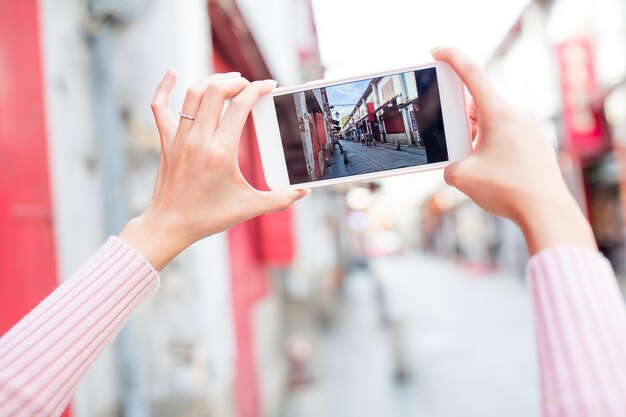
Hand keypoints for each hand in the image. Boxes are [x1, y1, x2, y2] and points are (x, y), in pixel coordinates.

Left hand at [119, 70, 309, 269]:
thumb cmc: (209, 217)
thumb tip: (305, 193)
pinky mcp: (166, 141)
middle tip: (250, 84)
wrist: (170, 225)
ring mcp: (179, 138)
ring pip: (194, 93)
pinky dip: (164, 86)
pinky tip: (171, 72)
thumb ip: (281, 200)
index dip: (258, 89)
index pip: (241, 106)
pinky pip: (160, 106)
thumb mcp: (249, 207)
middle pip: (216, 91)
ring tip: (228, 80)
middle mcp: (199, 139)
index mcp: (221, 152)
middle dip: (236, 81)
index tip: (270, 86)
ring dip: (212, 80)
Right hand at [431, 47, 595, 254]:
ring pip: (492, 121)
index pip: (472, 73)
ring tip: (471, 162)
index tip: (436, 52)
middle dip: (460, 118)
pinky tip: (488, 170)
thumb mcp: (462, 178)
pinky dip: (490, 145)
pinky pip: (506, 135)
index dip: (451, 57)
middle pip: (479, 103)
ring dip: (475, 135)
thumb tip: (455, 166)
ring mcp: (528, 129)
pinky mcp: (534, 144)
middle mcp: (516, 115)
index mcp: (498, 113)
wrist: (547, 211)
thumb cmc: (507, 190)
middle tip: (450, 139)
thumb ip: (449, 166)